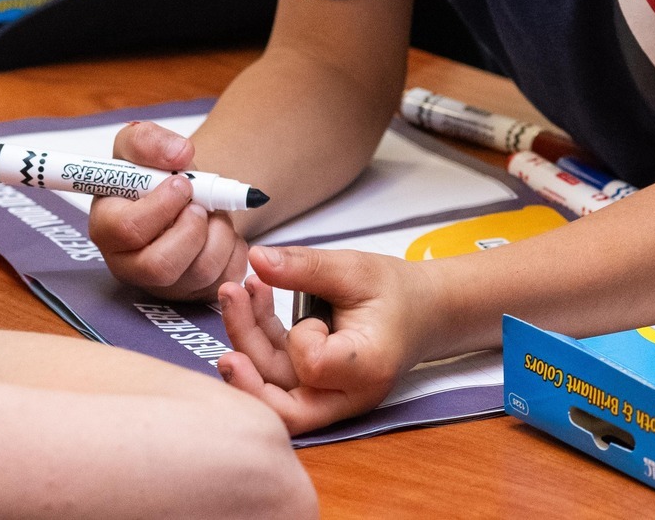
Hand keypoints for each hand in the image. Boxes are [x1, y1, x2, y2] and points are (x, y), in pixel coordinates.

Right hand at [89, 121, 250, 300]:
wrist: (184, 193)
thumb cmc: (153, 172)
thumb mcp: (139, 144)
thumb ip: (148, 140)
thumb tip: (180, 154)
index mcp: (106, 228)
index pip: (126, 230)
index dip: (161, 206)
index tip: (182, 184)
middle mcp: (129, 264)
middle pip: (160, 266)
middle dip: (191, 229)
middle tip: (200, 205)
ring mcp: (163, 285)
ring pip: (199, 272)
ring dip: (219, 232)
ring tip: (212, 212)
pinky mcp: (195, 293)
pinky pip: (226, 278)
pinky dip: (235, 248)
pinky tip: (221, 230)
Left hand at [215, 246, 428, 433]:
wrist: (424, 312)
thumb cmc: (396, 291)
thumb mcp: (353, 269)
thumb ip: (305, 267)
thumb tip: (257, 257)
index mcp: (367, 368)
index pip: (314, 367)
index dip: (301, 338)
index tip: (314, 313)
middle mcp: (347, 394)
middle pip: (280, 395)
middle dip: (247, 349)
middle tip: (229, 297)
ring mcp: (329, 396)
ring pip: (271, 385)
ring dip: (247, 337)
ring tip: (238, 289)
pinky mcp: (314, 387)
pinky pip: (276, 374)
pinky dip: (260, 339)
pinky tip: (255, 299)